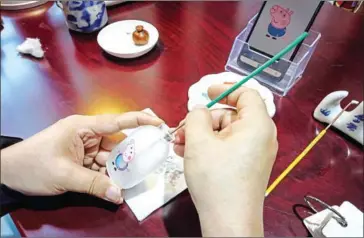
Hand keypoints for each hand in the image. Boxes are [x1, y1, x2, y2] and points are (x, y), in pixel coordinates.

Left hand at [1, 112, 162, 203]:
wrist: (8, 173)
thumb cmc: (32, 165)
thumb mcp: (64, 175)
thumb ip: (94, 184)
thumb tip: (119, 195)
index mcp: (82, 127)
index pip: (116, 121)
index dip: (139, 121)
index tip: (158, 123)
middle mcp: (86, 135)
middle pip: (116, 143)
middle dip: (128, 156)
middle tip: (144, 167)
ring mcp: (84, 147)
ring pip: (109, 157)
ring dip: (116, 170)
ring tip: (128, 181)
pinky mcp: (81, 159)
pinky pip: (100, 166)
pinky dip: (106, 176)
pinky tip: (112, 186)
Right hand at [173, 85, 277, 235]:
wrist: (228, 222)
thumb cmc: (217, 181)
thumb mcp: (199, 141)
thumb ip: (197, 117)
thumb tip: (200, 111)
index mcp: (257, 125)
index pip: (246, 94)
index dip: (225, 90)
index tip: (207, 92)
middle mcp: (260, 137)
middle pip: (230, 115)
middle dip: (203, 120)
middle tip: (182, 129)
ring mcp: (253, 153)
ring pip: (224, 133)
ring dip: (200, 135)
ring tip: (179, 144)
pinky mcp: (245, 166)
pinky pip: (226, 148)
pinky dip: (208, 147)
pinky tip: (187, 153)